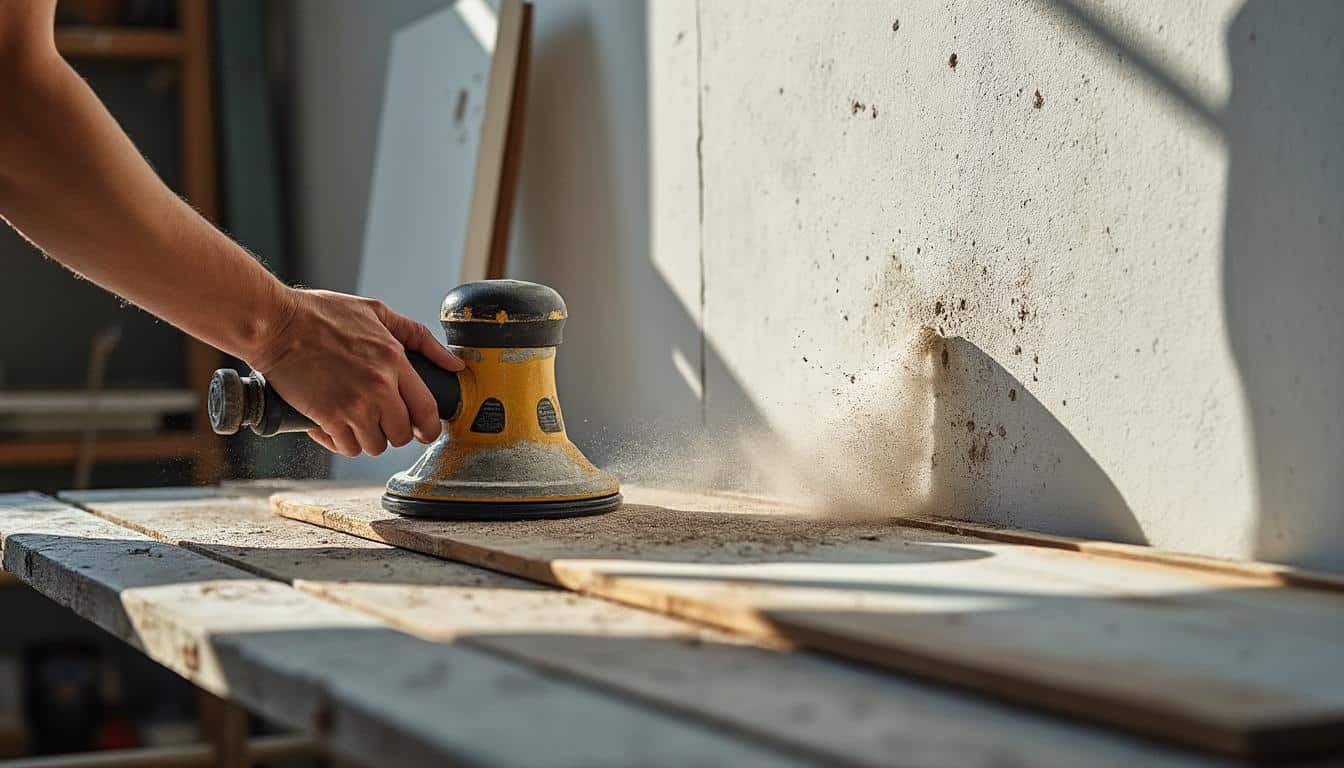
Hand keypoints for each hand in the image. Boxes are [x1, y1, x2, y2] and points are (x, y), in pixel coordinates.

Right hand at [248, 288, 464, 456]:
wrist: (275, 324)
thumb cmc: (321, 315)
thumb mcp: (377, 314)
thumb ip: (418, 336)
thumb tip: (453, 363)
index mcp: (394, 361)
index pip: (426, 410)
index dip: (429, 428)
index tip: (424, 431)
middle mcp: (379, 387)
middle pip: (402, 434)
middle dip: (394, 432)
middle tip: (381, 422)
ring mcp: (353, 405)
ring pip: (375, 446)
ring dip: (367, 439)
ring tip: (355, 423)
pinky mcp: (328, 418)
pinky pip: (346, 447)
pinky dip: (341, 442)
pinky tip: (334, 427)